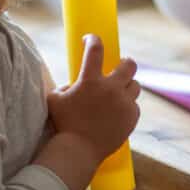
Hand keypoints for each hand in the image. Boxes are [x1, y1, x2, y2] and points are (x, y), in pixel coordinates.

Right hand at [45, 35, 139, 164]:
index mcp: (90, 80)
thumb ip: (65, 87)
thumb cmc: (63, 125)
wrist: (79, 150)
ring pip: (135, 85)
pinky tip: (118, 113)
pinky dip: (127, 107)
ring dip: (127, 86)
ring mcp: (124, 103)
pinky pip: (134, 106)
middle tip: (119, 67)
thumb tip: (74, 85)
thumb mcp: (55, 100)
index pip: (95, 49)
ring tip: (118, 93)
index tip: (90, 39)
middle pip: (129, 64)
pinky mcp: (132, 117)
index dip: (93, 39)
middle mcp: (110, 88)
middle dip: (125, 63)